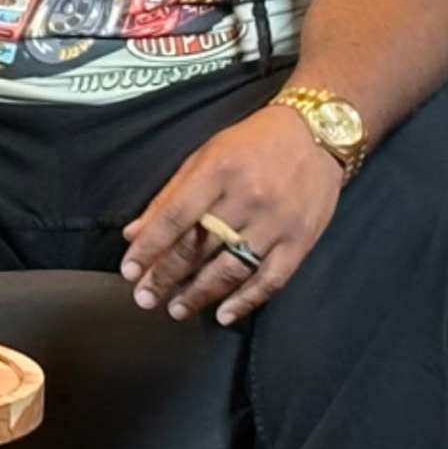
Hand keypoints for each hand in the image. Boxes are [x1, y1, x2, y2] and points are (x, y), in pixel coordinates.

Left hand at [119, 105, 343, 326]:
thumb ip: (170, 196)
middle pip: (199, 247)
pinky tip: (223, 314)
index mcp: (218, 172)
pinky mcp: (300, 240)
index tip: (129, 271)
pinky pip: (270, 279)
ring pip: (232, 268)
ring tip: (177, 310)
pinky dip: (246, 301)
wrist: (318, 134)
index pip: (174, 217)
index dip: (148, 248)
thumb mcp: (205, 156)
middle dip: (167, 276)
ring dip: (200, 294)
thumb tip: (135, 233)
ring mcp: (276, 222)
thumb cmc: (253, 144)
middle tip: (145, 298)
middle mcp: (247, 198)